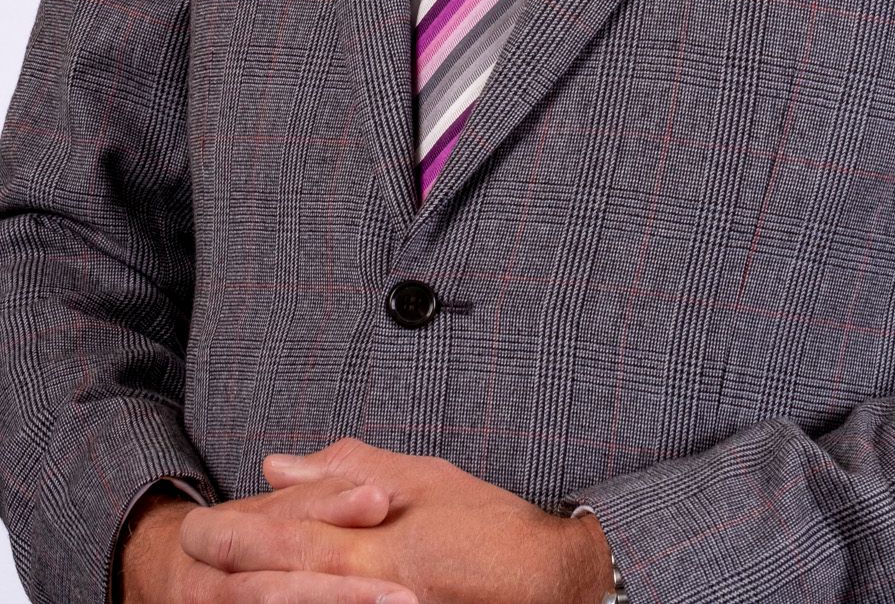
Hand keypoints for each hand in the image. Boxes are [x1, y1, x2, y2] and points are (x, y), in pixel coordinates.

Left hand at [174, 437, 612, 603]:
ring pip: (304, 597)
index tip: (195, 528)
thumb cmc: (489, 526)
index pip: (288, 524)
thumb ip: (349, 471)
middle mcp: (367, 566)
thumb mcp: (422, 480)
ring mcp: (380, 600)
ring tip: (223, 587)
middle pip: (282, 566)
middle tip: (188, 549)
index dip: (239, 528)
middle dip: (233, 558)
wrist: (548, 582)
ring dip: (263, 590)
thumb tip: (276, 462)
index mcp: (371, 526)